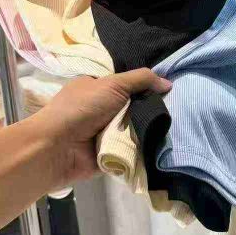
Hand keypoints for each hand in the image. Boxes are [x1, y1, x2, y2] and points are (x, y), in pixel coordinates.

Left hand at [32, 69, 171, 188]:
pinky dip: (144, 148)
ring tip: (176, 125)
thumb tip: (168, 83)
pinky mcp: (111, 154)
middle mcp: (102, 110)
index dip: (146, 86)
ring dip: (150, 128)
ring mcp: (106, 133)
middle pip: (135, 107)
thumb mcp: (113, 84)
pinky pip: (133, 149)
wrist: (57, 148)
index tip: (169, 88)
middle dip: (151, 109)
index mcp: (98, 88)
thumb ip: (141, 80)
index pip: (128, 85)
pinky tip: (165, 143)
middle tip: (177, 108)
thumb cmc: (82, 108)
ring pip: (136, 128)